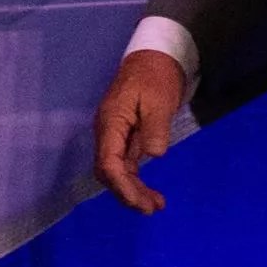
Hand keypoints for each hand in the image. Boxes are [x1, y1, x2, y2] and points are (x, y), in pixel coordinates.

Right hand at [93, 48, 188, 213]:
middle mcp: (107, 132)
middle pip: (109, 172)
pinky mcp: (125, 137)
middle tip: (151, 208)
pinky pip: (125, 165)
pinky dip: (136, 180)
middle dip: (127, 193)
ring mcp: (114, 135)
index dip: (122, 186)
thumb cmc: (156, 76)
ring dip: (132, 190)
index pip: (108, 162)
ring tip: (156, 205)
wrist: (154, 57)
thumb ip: (154, 128)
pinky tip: (149, 191)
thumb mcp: (159, 100)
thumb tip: (153, 154)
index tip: (141, 202)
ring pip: (116, 171)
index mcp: (111, 122)